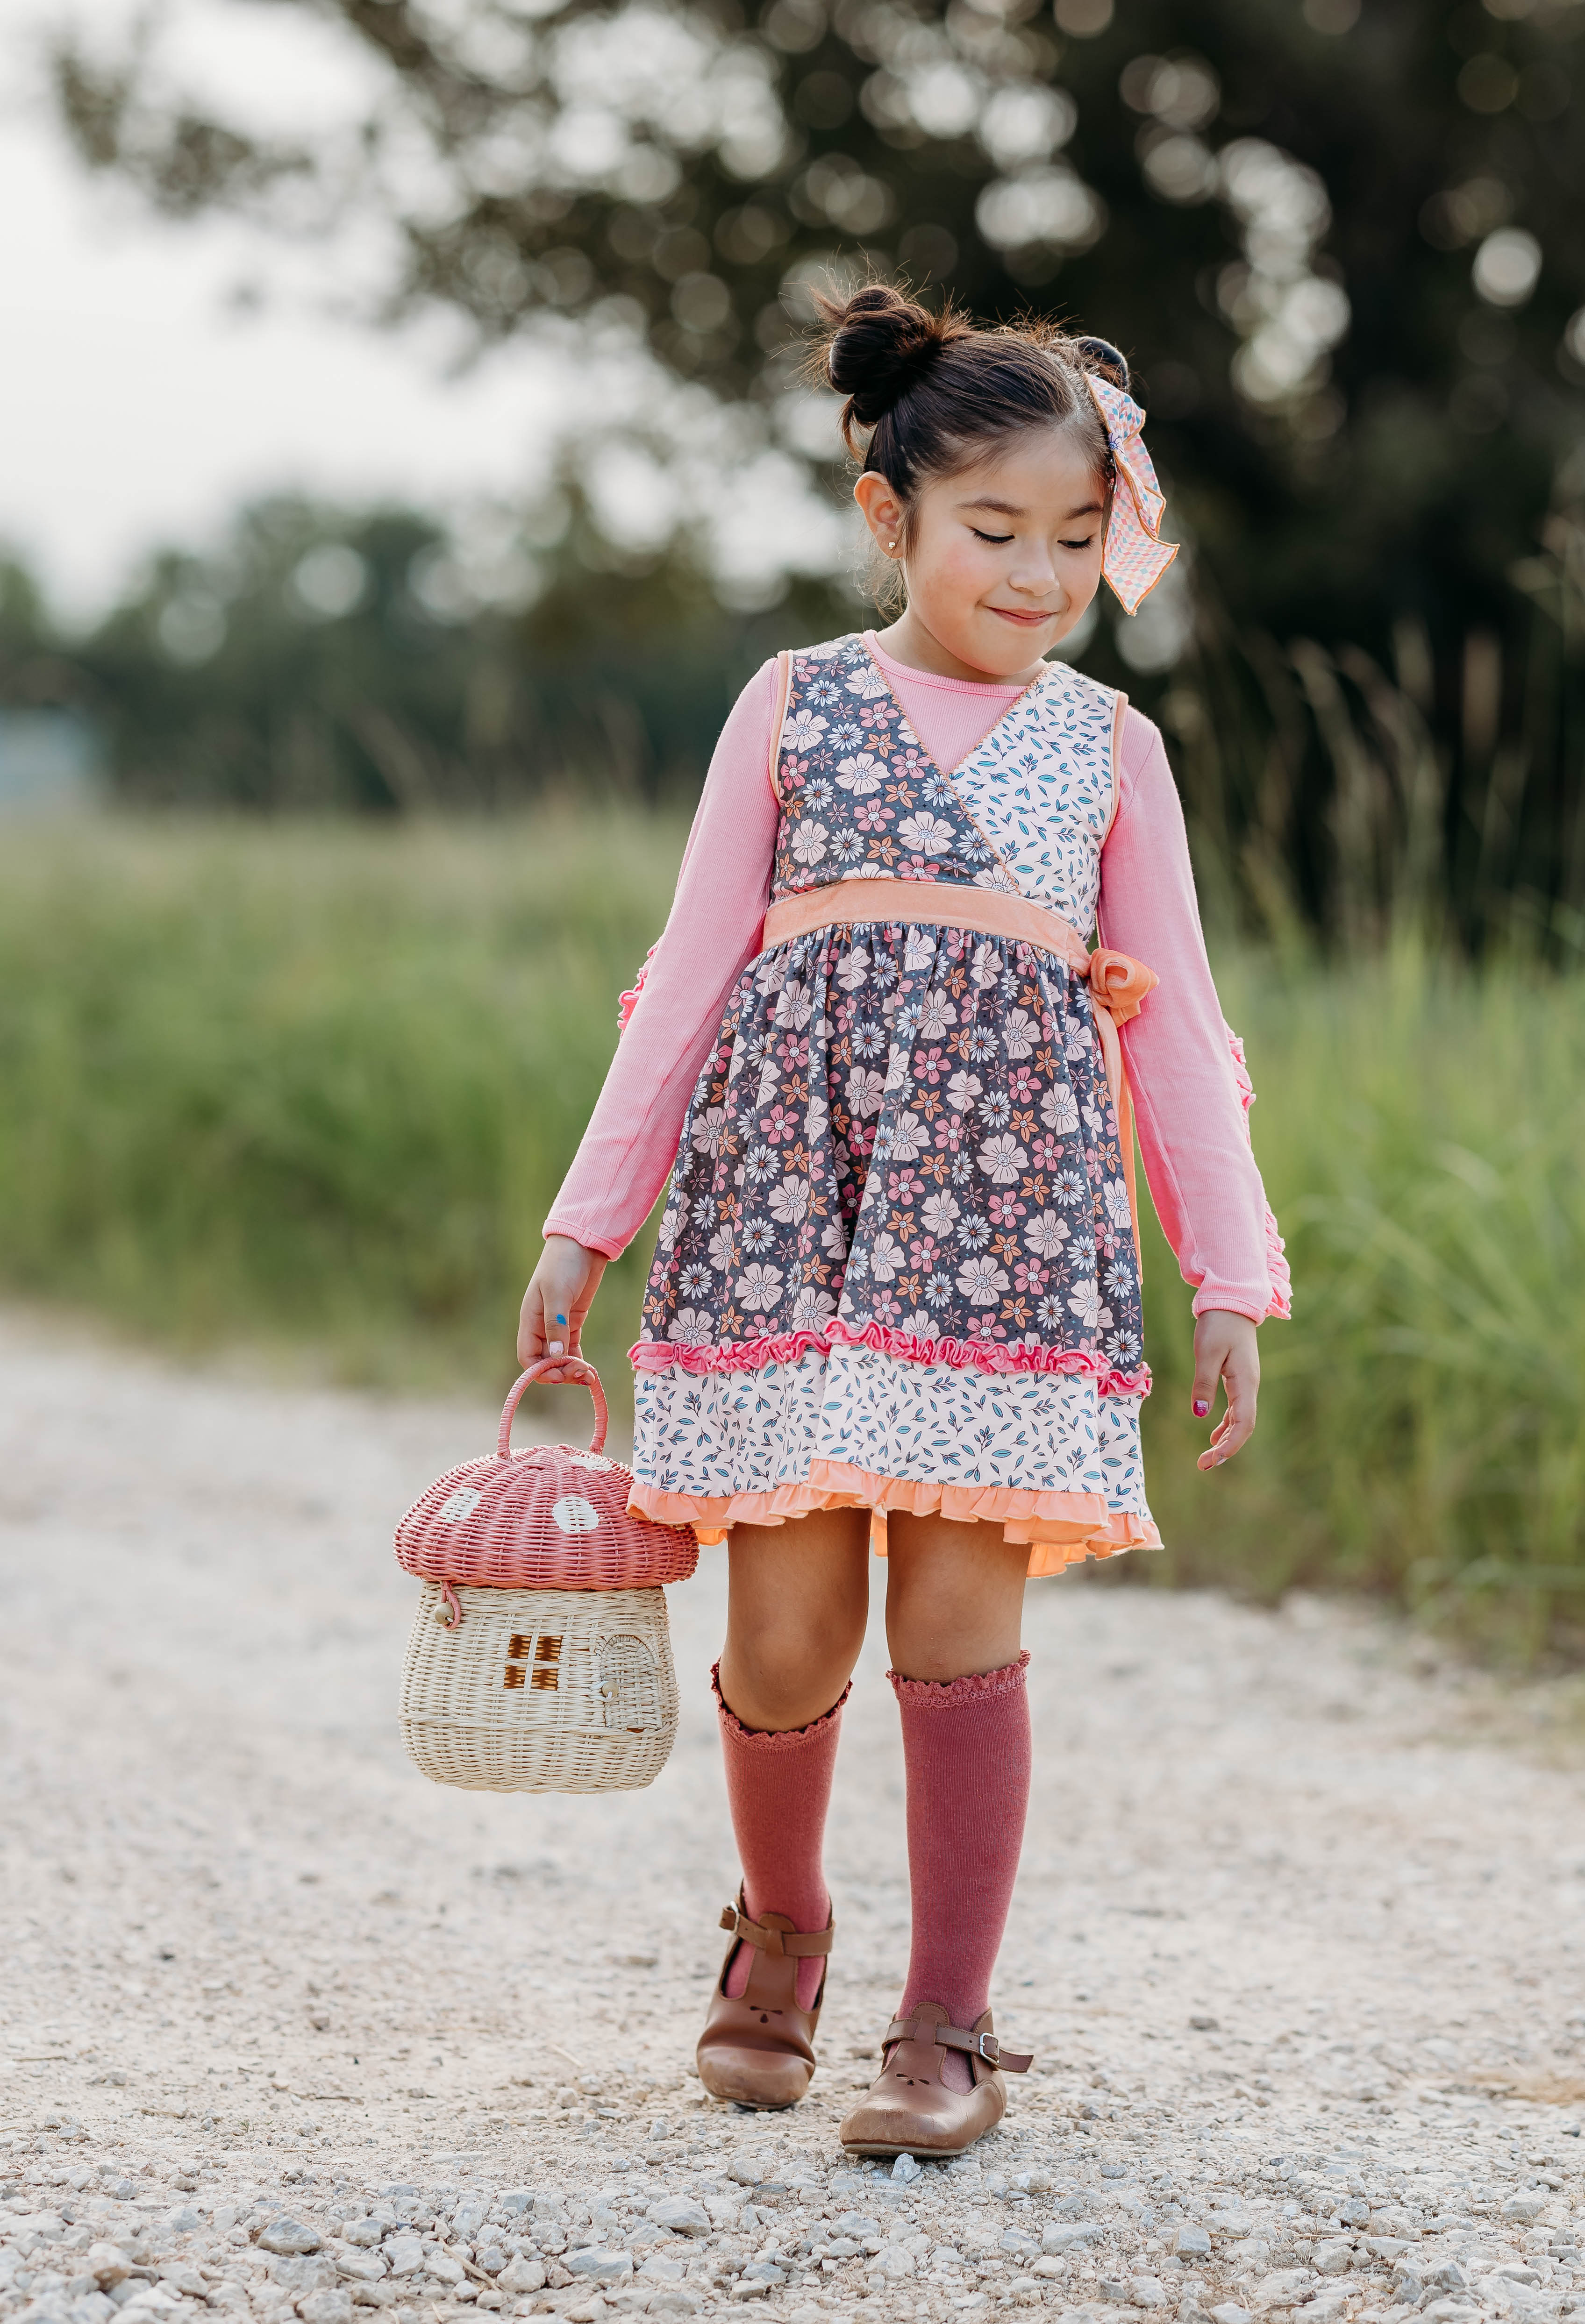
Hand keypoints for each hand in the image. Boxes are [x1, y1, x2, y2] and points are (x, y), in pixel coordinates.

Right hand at [517, 1236, 606, 1379]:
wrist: (583, 1244)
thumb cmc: (564, 1264)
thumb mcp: (558, 1293)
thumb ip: (555, 1324)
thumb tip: (554, 1356)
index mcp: (529, 1320)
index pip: (527, 1357)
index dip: (541, 1371)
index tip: (561, 1376)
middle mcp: (541, 1326)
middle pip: (545, 1362)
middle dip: (561, 1372)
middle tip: (582, 1374)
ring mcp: (557, 1325)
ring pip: (559, 1358)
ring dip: (571, 1370)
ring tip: (589, 1375)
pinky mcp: (572, 1321)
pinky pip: (571, 1349)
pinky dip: (578, 1360)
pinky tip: (589, 1368)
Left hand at [1191, 1310, 1258, 1470]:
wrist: (1231, 1302)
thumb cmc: (1218, 1324)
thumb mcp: (1207, 1352)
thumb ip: (1204, 1383)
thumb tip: (1200, 1414)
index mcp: (1246, 1382)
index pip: (1244, 1423)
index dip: (1231, 1445)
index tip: (1212, 1460)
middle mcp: (1250, 1386)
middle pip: (1243, 1426)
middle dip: (1226, 1449)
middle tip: (1204, 1465)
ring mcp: (1245, 1383)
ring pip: (1240, 1419)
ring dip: (1226, 1439)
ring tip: (1207, 1457)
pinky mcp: (1238, 1378)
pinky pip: (1236, 1408)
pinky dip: (1225, 1424)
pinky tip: (1214, 1434)